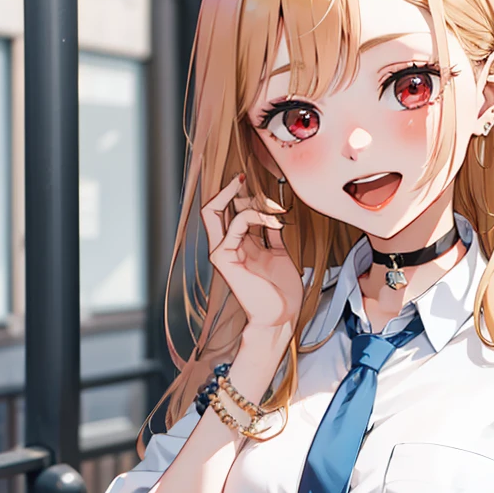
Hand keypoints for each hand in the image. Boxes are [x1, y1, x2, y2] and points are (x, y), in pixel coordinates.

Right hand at [200, 176, 302, 338]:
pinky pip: (236, 225)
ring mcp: (222, 252)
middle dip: (227, 189)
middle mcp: (226, 247)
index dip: (234, 194)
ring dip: (245, 201)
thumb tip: (273, 215)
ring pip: (214, 211)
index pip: (225, 211)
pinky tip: (274, 221)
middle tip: (242, 177)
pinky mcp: (225, 258)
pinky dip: (255, 216)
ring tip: (271, 207)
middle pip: (212, 208)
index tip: (249, 180)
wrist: (282, 315)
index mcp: (237, 245)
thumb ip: (271, 235)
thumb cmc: (281, 291)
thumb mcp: (279, 255)